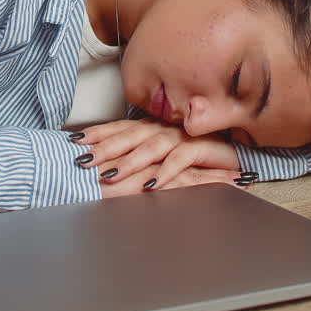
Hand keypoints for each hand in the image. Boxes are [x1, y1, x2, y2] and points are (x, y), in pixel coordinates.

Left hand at [71, 119, 240, 196]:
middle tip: (84, 161)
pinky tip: (152, 184)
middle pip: (130, 135)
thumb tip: (107, 164)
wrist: (235, 153)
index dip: (98, 133)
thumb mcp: (163, 154)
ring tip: (112, 174)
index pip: (120, 127)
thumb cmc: (197, 153)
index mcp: (153, 126)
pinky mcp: (203, 147)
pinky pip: (181, 159)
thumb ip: (141, 155)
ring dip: (131, 161)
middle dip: (105, 148)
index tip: (75, 142)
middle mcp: (165, 127)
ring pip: (152, 146)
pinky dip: (166, 172)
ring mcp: (184, 135)